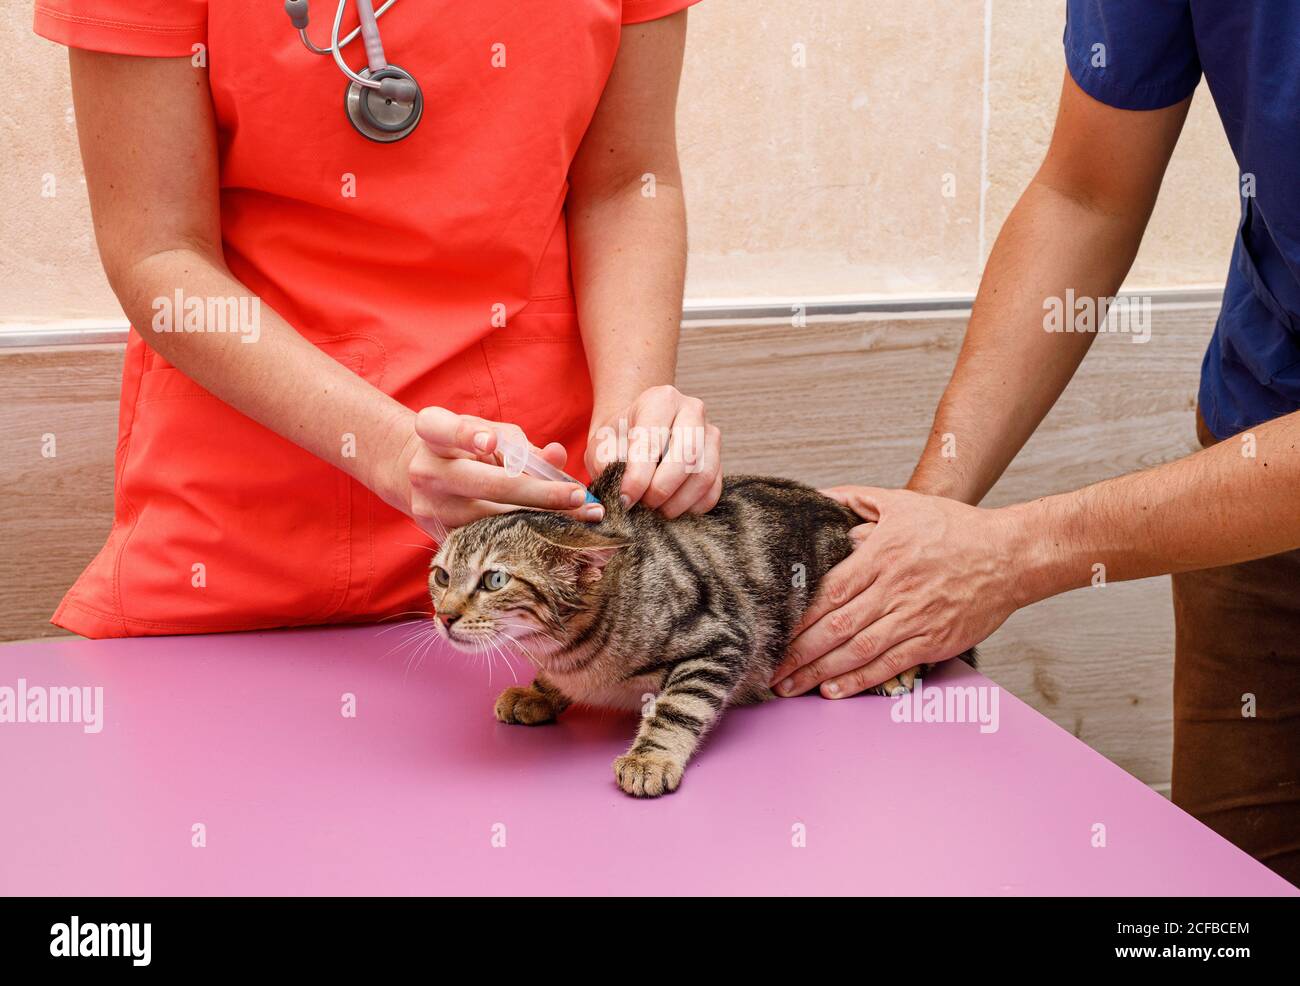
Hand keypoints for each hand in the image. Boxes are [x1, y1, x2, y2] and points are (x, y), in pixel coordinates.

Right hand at [385, 408, 603, 536]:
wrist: (415, 474)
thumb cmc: (464, 447)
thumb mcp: (487, 433)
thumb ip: (521, 445)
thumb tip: (558, 455)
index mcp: (433, 434)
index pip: (444, 429)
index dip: (467, 434)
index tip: (492, 442)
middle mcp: (427, 470)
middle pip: (485, 484)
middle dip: (538, 492)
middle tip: (576, 496)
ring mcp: (430, 507)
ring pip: (493, 519)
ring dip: (541, 519)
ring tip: (581, 516)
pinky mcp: (438, 535)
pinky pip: (488, 539)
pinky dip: (523, 536)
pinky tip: (555, 534)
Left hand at [586, 385, 721, 517]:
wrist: (634, 433)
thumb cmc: (618, 438)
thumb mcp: (601, 444)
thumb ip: (606, 464)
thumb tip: (622, 494)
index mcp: (660, 400)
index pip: (654, 440)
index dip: (638, 476)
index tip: (624, 500)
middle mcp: (692, 411)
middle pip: (688, 456)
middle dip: (662, 490)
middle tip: (642, 507)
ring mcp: (710, 436)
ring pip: (704, 475)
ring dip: (678, 503)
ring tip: (654, 512)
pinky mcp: (719, 460)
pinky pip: (712, 491)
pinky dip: (692, 508)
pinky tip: (670, 510)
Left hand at [771, 486, 1030, 698]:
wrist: (1009, 554)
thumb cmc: (955, 528)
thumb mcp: (901, 503)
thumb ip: (855, 501)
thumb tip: (818, 498)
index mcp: (882, 555)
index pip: (829, 591)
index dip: (797, 616)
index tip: (771, 630)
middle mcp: (895, 589)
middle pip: (836, 626)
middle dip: (799, 653)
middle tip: (771, 671)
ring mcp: (915, 617)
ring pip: (858, 650)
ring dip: (820, 672)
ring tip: (791, 686)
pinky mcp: (933, 639)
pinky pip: (890, 664)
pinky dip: (860, 680)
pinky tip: (834, 690)